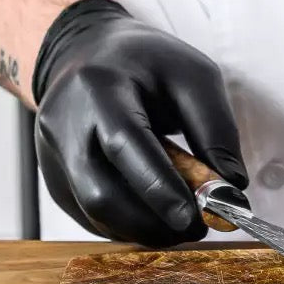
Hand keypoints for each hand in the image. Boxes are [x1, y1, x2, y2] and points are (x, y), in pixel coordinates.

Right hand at [33, 0, 247, 246]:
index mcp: (98, 88)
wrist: (85, 53)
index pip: (124, 145)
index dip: (159, 188)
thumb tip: (230, 187)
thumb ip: (215, 129)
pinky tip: (153, 216)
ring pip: (93, 214)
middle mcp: (63, 123)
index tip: (195, 217)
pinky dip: (126, 225)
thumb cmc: (146, 63)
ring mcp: (52, 155)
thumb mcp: (193, 76)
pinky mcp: (54, 178)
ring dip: (142, 230)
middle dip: (152, 222)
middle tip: (196, 228)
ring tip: (179, 223)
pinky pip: (88, 216)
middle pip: (99, 193)